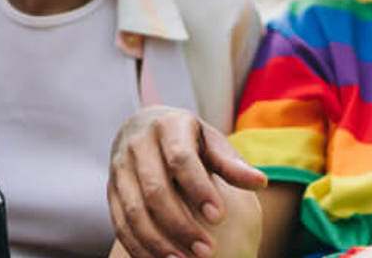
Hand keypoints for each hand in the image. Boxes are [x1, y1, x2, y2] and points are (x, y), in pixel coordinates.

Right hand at [109, 105, 267, 257]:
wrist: (143, 128)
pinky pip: (120, 224)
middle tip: (207, 251)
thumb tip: (261, 182)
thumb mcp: (211, 142)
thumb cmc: (188, 139)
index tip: (219, 218)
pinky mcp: (111, 190)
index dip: (199, 190)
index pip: (181, 160)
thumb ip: (232, 164)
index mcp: (167, 126)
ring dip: (159, 242)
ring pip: (134, 212)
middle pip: (155, 191)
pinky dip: (140, 247)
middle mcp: (137, 145)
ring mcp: (119, 168)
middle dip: (181, 225)